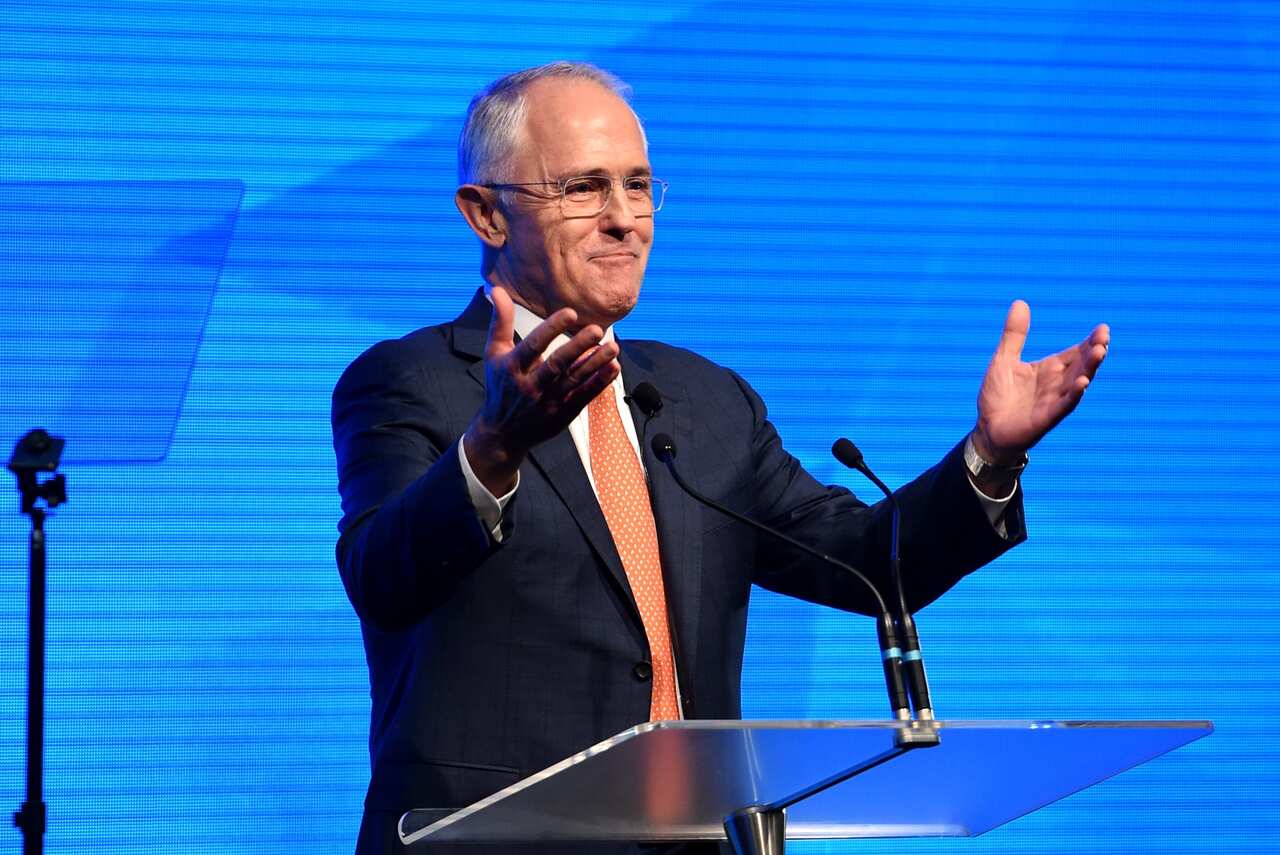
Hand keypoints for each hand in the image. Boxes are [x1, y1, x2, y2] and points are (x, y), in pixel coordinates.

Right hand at [463, 286, 619, 493]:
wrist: (502, 433)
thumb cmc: (500, 385)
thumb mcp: (494, 353)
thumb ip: (500, 321)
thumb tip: (497, 288)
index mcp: (512, 367)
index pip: (533, 345)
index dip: (551, 329)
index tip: (570, 313)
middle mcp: (530, 385)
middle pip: (557, 364)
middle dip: (577, 347)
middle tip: (598, 329)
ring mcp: (548, 401)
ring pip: (575, 380)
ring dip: (595, 363)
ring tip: (613, 346)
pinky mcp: (563, 413)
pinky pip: (584, 396)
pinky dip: (600, 383)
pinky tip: (613, 367)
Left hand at [972, 300, 1109, 464]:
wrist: (988, 430)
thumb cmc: (998, 397)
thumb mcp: (1003, 360)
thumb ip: (1014, 335)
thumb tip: (1020, 302)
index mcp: (1050, 369)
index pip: (1075, 353)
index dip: (1089, 342)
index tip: (1103, 329)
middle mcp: (1057, 384)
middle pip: (1082, 365)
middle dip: (1094, 351)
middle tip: (1104, 337)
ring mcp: (1053, 401)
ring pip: (1077, 383)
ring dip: (1089, 369)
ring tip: (1099, 353)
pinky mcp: (1046, 418)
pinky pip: (1063, 406)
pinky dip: (1073, 395)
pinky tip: (1082, 383)